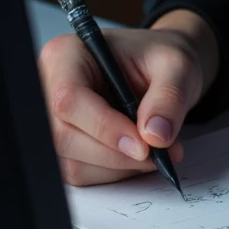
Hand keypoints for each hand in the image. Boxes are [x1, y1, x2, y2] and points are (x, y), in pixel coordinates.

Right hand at [38, 14, 214, 186]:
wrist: (162, 72)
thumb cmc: (160, 60)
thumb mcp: (177, 66)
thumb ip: (169, 97)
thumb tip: (155, 135)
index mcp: (67, 55)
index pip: (70, 99)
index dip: (104, 127)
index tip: (143, 145)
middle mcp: (50, 87)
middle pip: (65, 137)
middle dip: (116, 154)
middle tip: (158, 154)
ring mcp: (54, 121)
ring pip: (73, 163)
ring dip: (119, 167)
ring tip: (156, 152)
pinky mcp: (66, 146)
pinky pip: (82, 173)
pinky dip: (115, 172)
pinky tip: (138, 157)